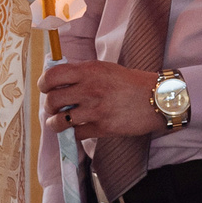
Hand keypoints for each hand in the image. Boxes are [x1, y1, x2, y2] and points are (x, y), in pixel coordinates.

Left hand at [40, 61, 162, 138]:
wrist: (157, 99)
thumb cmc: (131, 82)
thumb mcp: (105, 68)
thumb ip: (82, 73)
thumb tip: (58, 79)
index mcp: (89, 71)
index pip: (53, 76)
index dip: (44, 84)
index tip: (46, 88)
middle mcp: (89, 88)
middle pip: (52, 99)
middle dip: (49, 105)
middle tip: (54, 108)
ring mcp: (95, 109)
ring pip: (60, 120)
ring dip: (55, 123)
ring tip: (58, 122)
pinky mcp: (103, 127)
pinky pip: (76, 134)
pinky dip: (73, 134)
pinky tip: (76, 130)